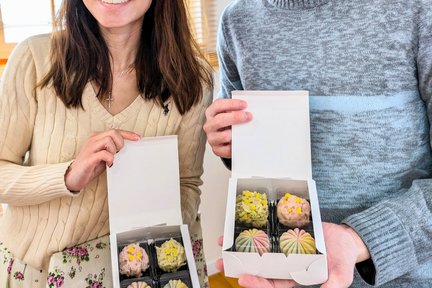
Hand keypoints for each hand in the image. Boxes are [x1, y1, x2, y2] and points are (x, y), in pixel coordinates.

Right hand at [64, 129, 140, 191]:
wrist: (74, 177)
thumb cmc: (91, 165)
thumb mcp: (105, 155)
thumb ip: (113, 149)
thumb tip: (128, 148)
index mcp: (97, 137)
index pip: (115, 131)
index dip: (128, 134)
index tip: (138, 138)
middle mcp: (93, 139)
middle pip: (113, 132)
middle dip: (120, 142)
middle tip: (119, 153)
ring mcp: (90, 148)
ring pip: (109, 140)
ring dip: (114, 150)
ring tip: (112, 159)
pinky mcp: (89, 158)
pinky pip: (104, 154)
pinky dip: (110, 158)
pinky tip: (109, 164)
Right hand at [203, 98, 251, 157]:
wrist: (224, 138)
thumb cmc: (228, 122)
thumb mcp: (229, 112)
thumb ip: (236, 109)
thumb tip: (249, 110)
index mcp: (211, 112)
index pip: (218, 105)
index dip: (232, 104)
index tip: (244, 104)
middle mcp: (209, 125)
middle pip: (219, 120)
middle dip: (235, 117)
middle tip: (248, 116)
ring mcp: (212, 138)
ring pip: (224, 136)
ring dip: (236, 133)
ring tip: (245, 131)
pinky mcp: (216, 149)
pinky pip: (227, 149)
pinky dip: (236, 146)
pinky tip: (241, 142)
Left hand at [216, 222, 369, 287]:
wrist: (346, 239)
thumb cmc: (343, 257)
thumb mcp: (341, 273)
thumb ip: (333, 283)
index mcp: (295, 277)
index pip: (273, 284)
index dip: (257, 283)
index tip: (244, 278)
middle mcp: (286, 265)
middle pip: (259, 269)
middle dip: (240, 267)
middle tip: (223, 263)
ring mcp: (283, 250)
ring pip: (259, 252)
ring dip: (241, 249)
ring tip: (224, 244)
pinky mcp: (283, 235)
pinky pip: (266, 235)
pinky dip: (253, 233)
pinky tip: (240, 229)